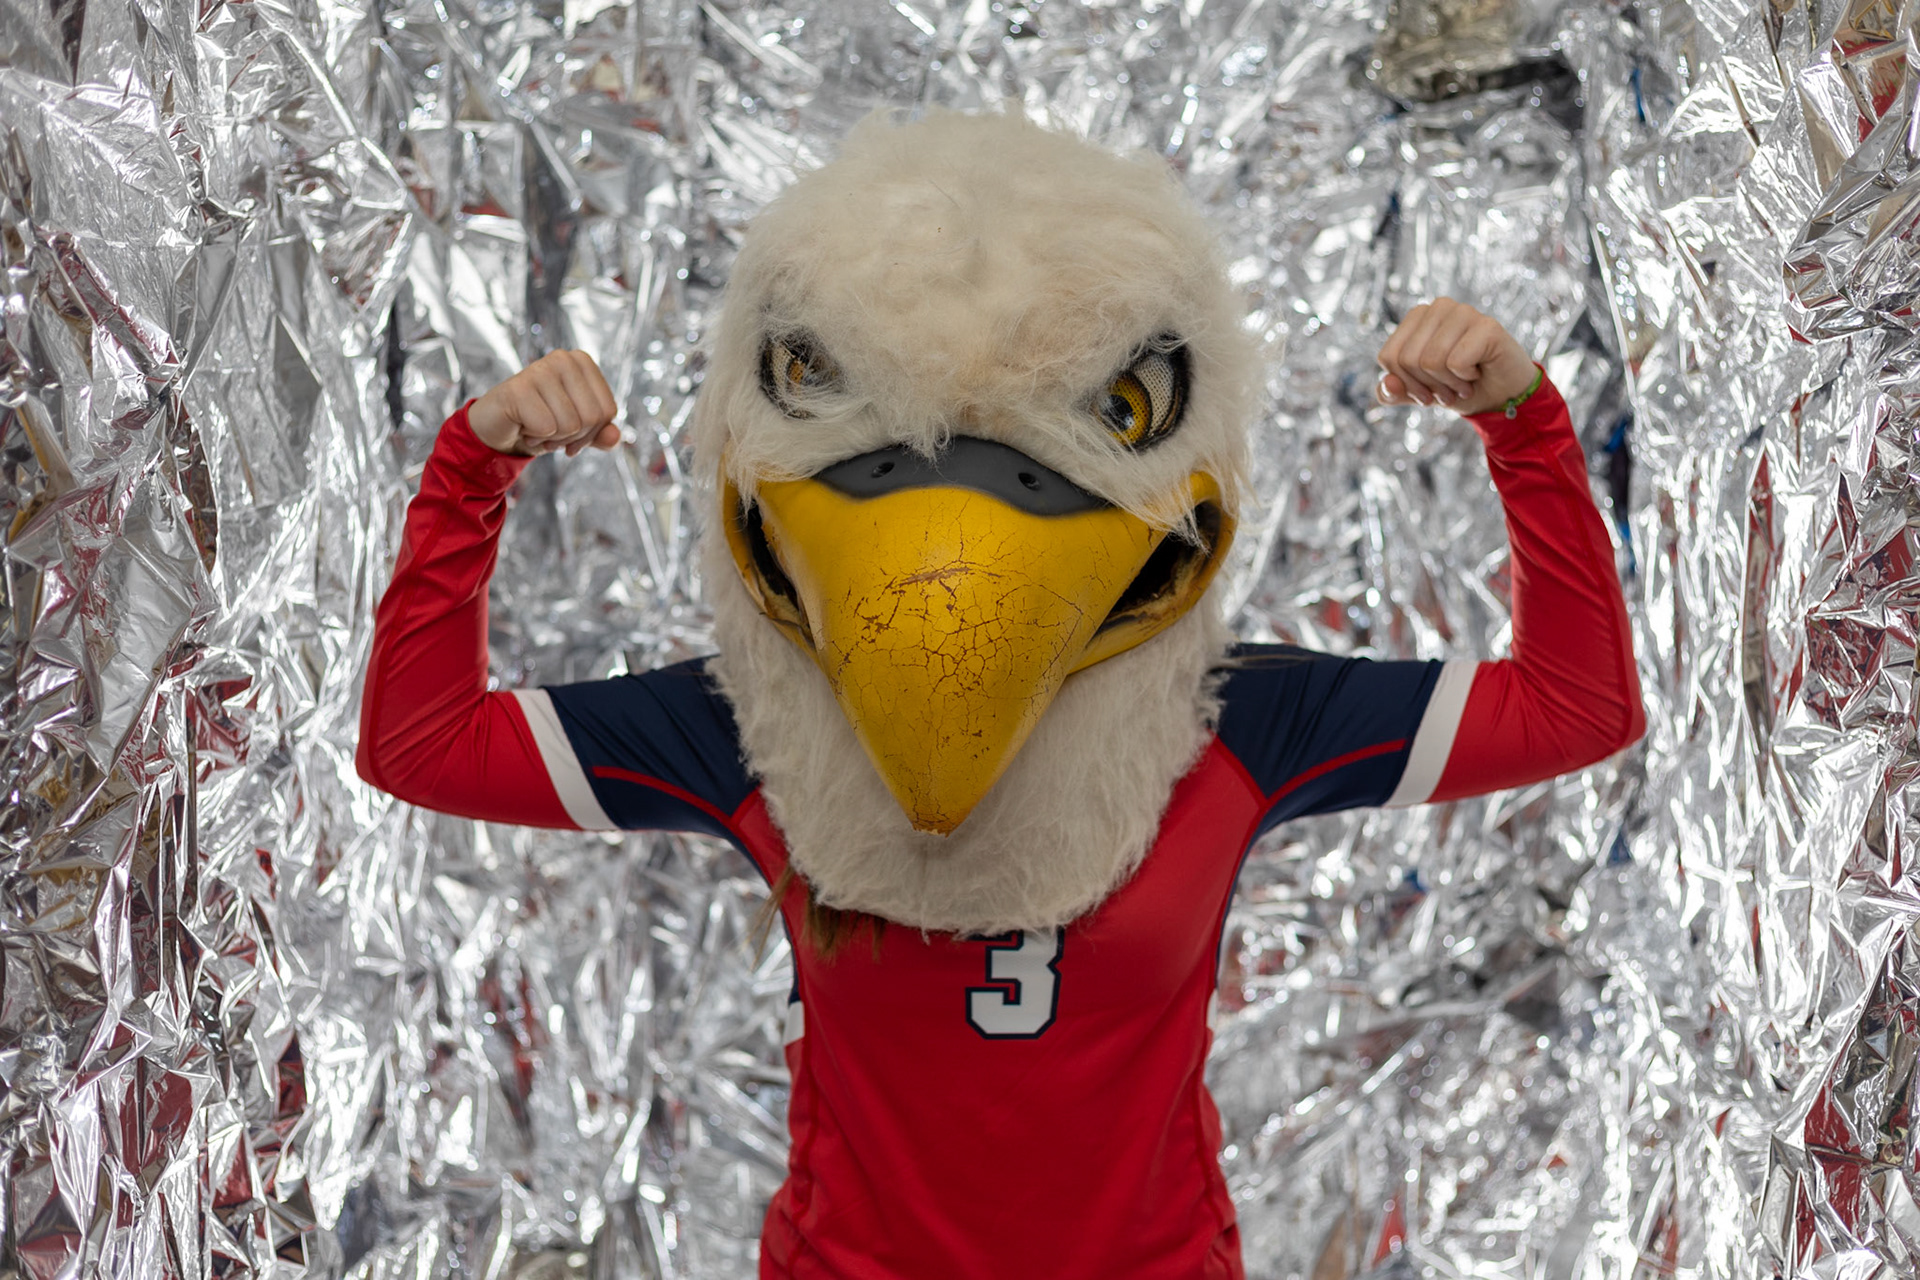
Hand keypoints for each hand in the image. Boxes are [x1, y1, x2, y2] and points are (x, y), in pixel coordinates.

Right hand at [468, 350, 621, 455]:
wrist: (498, 427)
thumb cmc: (541, 422)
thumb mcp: (578, 432)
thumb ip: (601, 435)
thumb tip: (614, 438)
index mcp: (582, 362)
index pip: (608, 411)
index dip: (591, 433)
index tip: (570, 432)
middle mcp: (563, 358)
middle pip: (592, 418)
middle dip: (572, 438)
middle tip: (550, 431)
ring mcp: (540, 369)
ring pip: (570, 425)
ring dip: (552, 439)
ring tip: (534, 427)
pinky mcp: (518, 387)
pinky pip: (547, 427)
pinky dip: (535, 438)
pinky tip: (523, 427)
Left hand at [1374, 298, 1536, 416]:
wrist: (1501, 396)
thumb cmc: (1457, 387)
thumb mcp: (1417, 393)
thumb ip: (1392, 392)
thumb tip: (1387, 384)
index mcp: (1417, 316)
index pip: (1388, 357)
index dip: (1405, 384)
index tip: (1427, 390)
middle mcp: (1439, 306)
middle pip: (1407, 359)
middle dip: (1427, 386)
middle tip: (1449, 389)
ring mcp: (1464, 312)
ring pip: (1430, 361)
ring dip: (1447, 385)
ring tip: (1463, 382)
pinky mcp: (1487, 326)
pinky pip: (1456, 362)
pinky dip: (1465, 379)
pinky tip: (1478, 373)